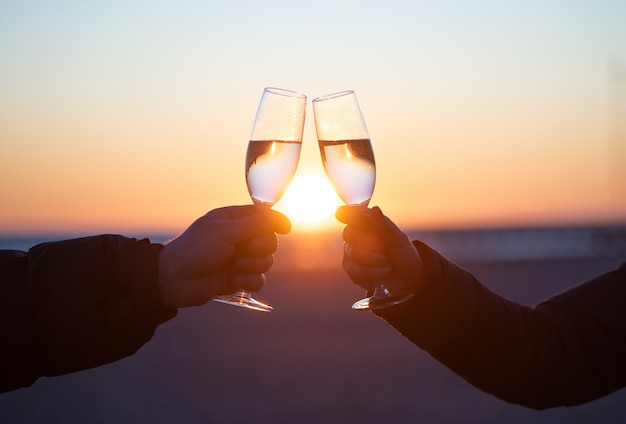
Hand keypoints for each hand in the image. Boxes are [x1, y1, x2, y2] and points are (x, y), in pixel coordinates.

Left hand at [158, 205, 290, 308]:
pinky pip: (259, 280)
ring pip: (267, 262)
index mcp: (234, 220)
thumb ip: (256, 224)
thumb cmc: (196, 249)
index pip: (265, 217)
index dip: (276, 223)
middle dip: (262, 247)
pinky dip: (250, 280)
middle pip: (270, 241)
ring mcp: (239, 259)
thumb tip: (280, 217)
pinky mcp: (238, 278)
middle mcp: (239, 238)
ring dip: (253, 265)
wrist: (174, 279)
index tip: (284, 229)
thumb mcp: (226, 231)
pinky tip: (235, 280)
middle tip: (246, 249)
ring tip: (234, 266)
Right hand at [335, 205, 421, 295]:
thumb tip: (374, 210)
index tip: (344, 214)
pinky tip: (383, 272)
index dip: (346, 213)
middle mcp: (354, 235)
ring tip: (387, 262)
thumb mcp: (399, 239)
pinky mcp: (351, 270)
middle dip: (369, 242)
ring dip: (375, 259)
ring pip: (353, 253)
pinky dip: (374, 272)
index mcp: (366, 222)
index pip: (348, 214)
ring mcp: (350, 253)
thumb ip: (384, 225)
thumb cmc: (403, 254)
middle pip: (349, 233)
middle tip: (383, 247)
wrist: (407, 278)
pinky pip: (357, 271)